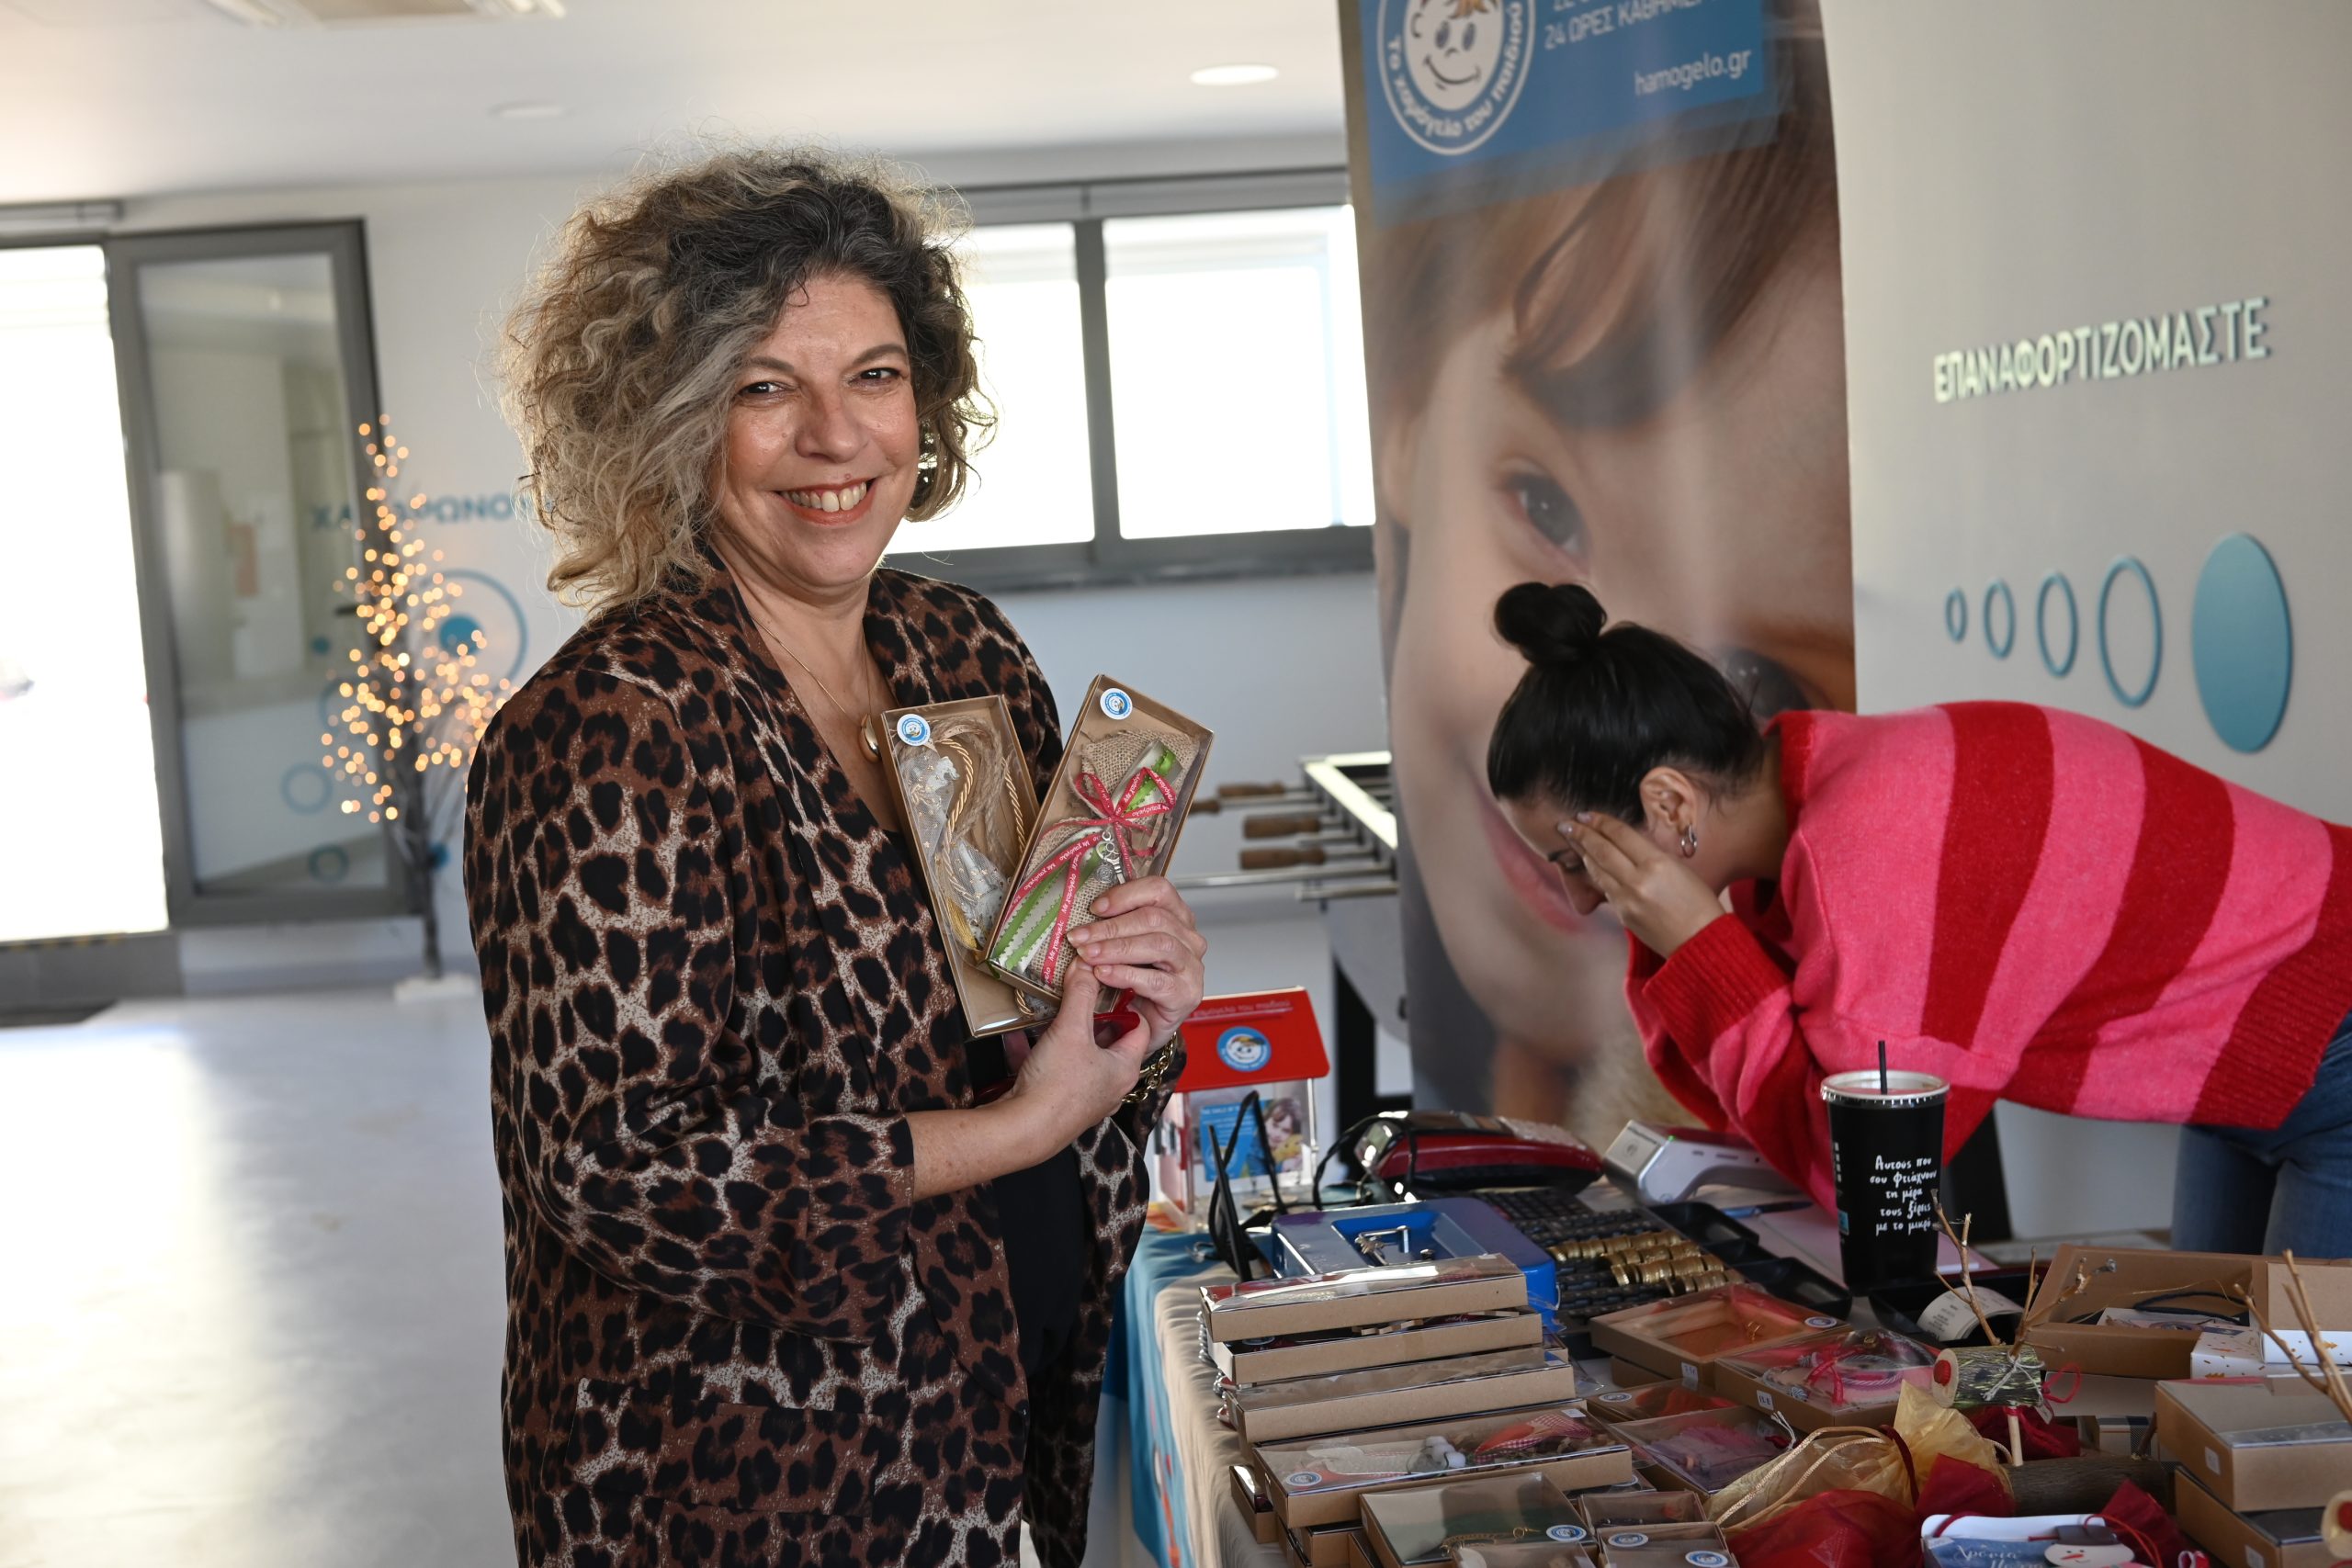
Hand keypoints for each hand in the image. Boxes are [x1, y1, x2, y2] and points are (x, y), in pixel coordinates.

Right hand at [1000, 963, 1153, 1156]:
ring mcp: (1085, 1098)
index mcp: (1124, 1068)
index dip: (1127, 1003)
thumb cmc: (1057, 1085)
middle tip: (1079, 992)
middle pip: (1107, 1041)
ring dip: (1064, 1034)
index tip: (1112, 984)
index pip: (1139, 1027)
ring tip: (1051, 1011)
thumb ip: (1080, 994)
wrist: (1024, 1131)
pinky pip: (1052, 1070)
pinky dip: (1039, 1052)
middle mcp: (1110, 1086)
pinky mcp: (1059, 1104)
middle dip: (1090, 1016)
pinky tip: (1017, 1037)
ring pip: (1079, 1056)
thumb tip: (1087, 967)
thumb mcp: (1071, 1030)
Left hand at [1066, 875, 1206, 1048]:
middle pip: (1154, 918)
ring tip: (1089, 955)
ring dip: (1117, 948)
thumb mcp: (1123, 947)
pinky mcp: (1186, 994)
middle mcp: (1188, 939)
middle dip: (1111, 926)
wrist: (1144, 1024)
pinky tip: (1104, 974)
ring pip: (1159, 944)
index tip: (1095, 908)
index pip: (1159, 890)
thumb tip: (1082, 917)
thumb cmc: (1134, 982)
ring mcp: (1191, 967)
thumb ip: (1113, 928)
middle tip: (1081, 936)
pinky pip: (1156, 980)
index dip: (1125, 895)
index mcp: (1177, 918)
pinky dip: (1126, 974)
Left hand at [1560, 812, 1725, 956]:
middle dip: (1581, 835)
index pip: (1619, 835)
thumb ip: (1651, 855)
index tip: (1586, 814)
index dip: (1600, 822)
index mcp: (1656, 864)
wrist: (1701, 941)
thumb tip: (1627, 844)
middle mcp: (1637, 881)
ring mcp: (1626, 900)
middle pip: (1601, 851)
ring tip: (1574, 842)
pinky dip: (1597, 875)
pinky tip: (1592, 867)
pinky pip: (1605, 890)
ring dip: (1584, 854)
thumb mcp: (1679, 869)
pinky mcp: (1622, 916)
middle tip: (1566, 824)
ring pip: (1597, 871)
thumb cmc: (1699, 902)